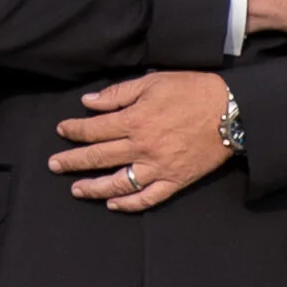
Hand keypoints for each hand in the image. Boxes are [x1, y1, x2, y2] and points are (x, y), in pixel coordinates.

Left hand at [50, 71, 236, 207]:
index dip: (74, 130)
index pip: (94, 129)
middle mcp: (142, 148)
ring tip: (76, 190)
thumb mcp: (153, 82)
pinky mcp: (175, 180)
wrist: (231, 111)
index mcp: (134, 121)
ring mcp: (158, 167)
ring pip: (119, 183)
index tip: (62, 130)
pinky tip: (114, 204)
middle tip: (54, 165)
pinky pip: (148, 198)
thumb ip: (119, 94)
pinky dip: (129, 204)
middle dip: (72, 161)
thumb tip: (89, 102)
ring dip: (94, 188)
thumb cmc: (192, 91)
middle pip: (98, 158)